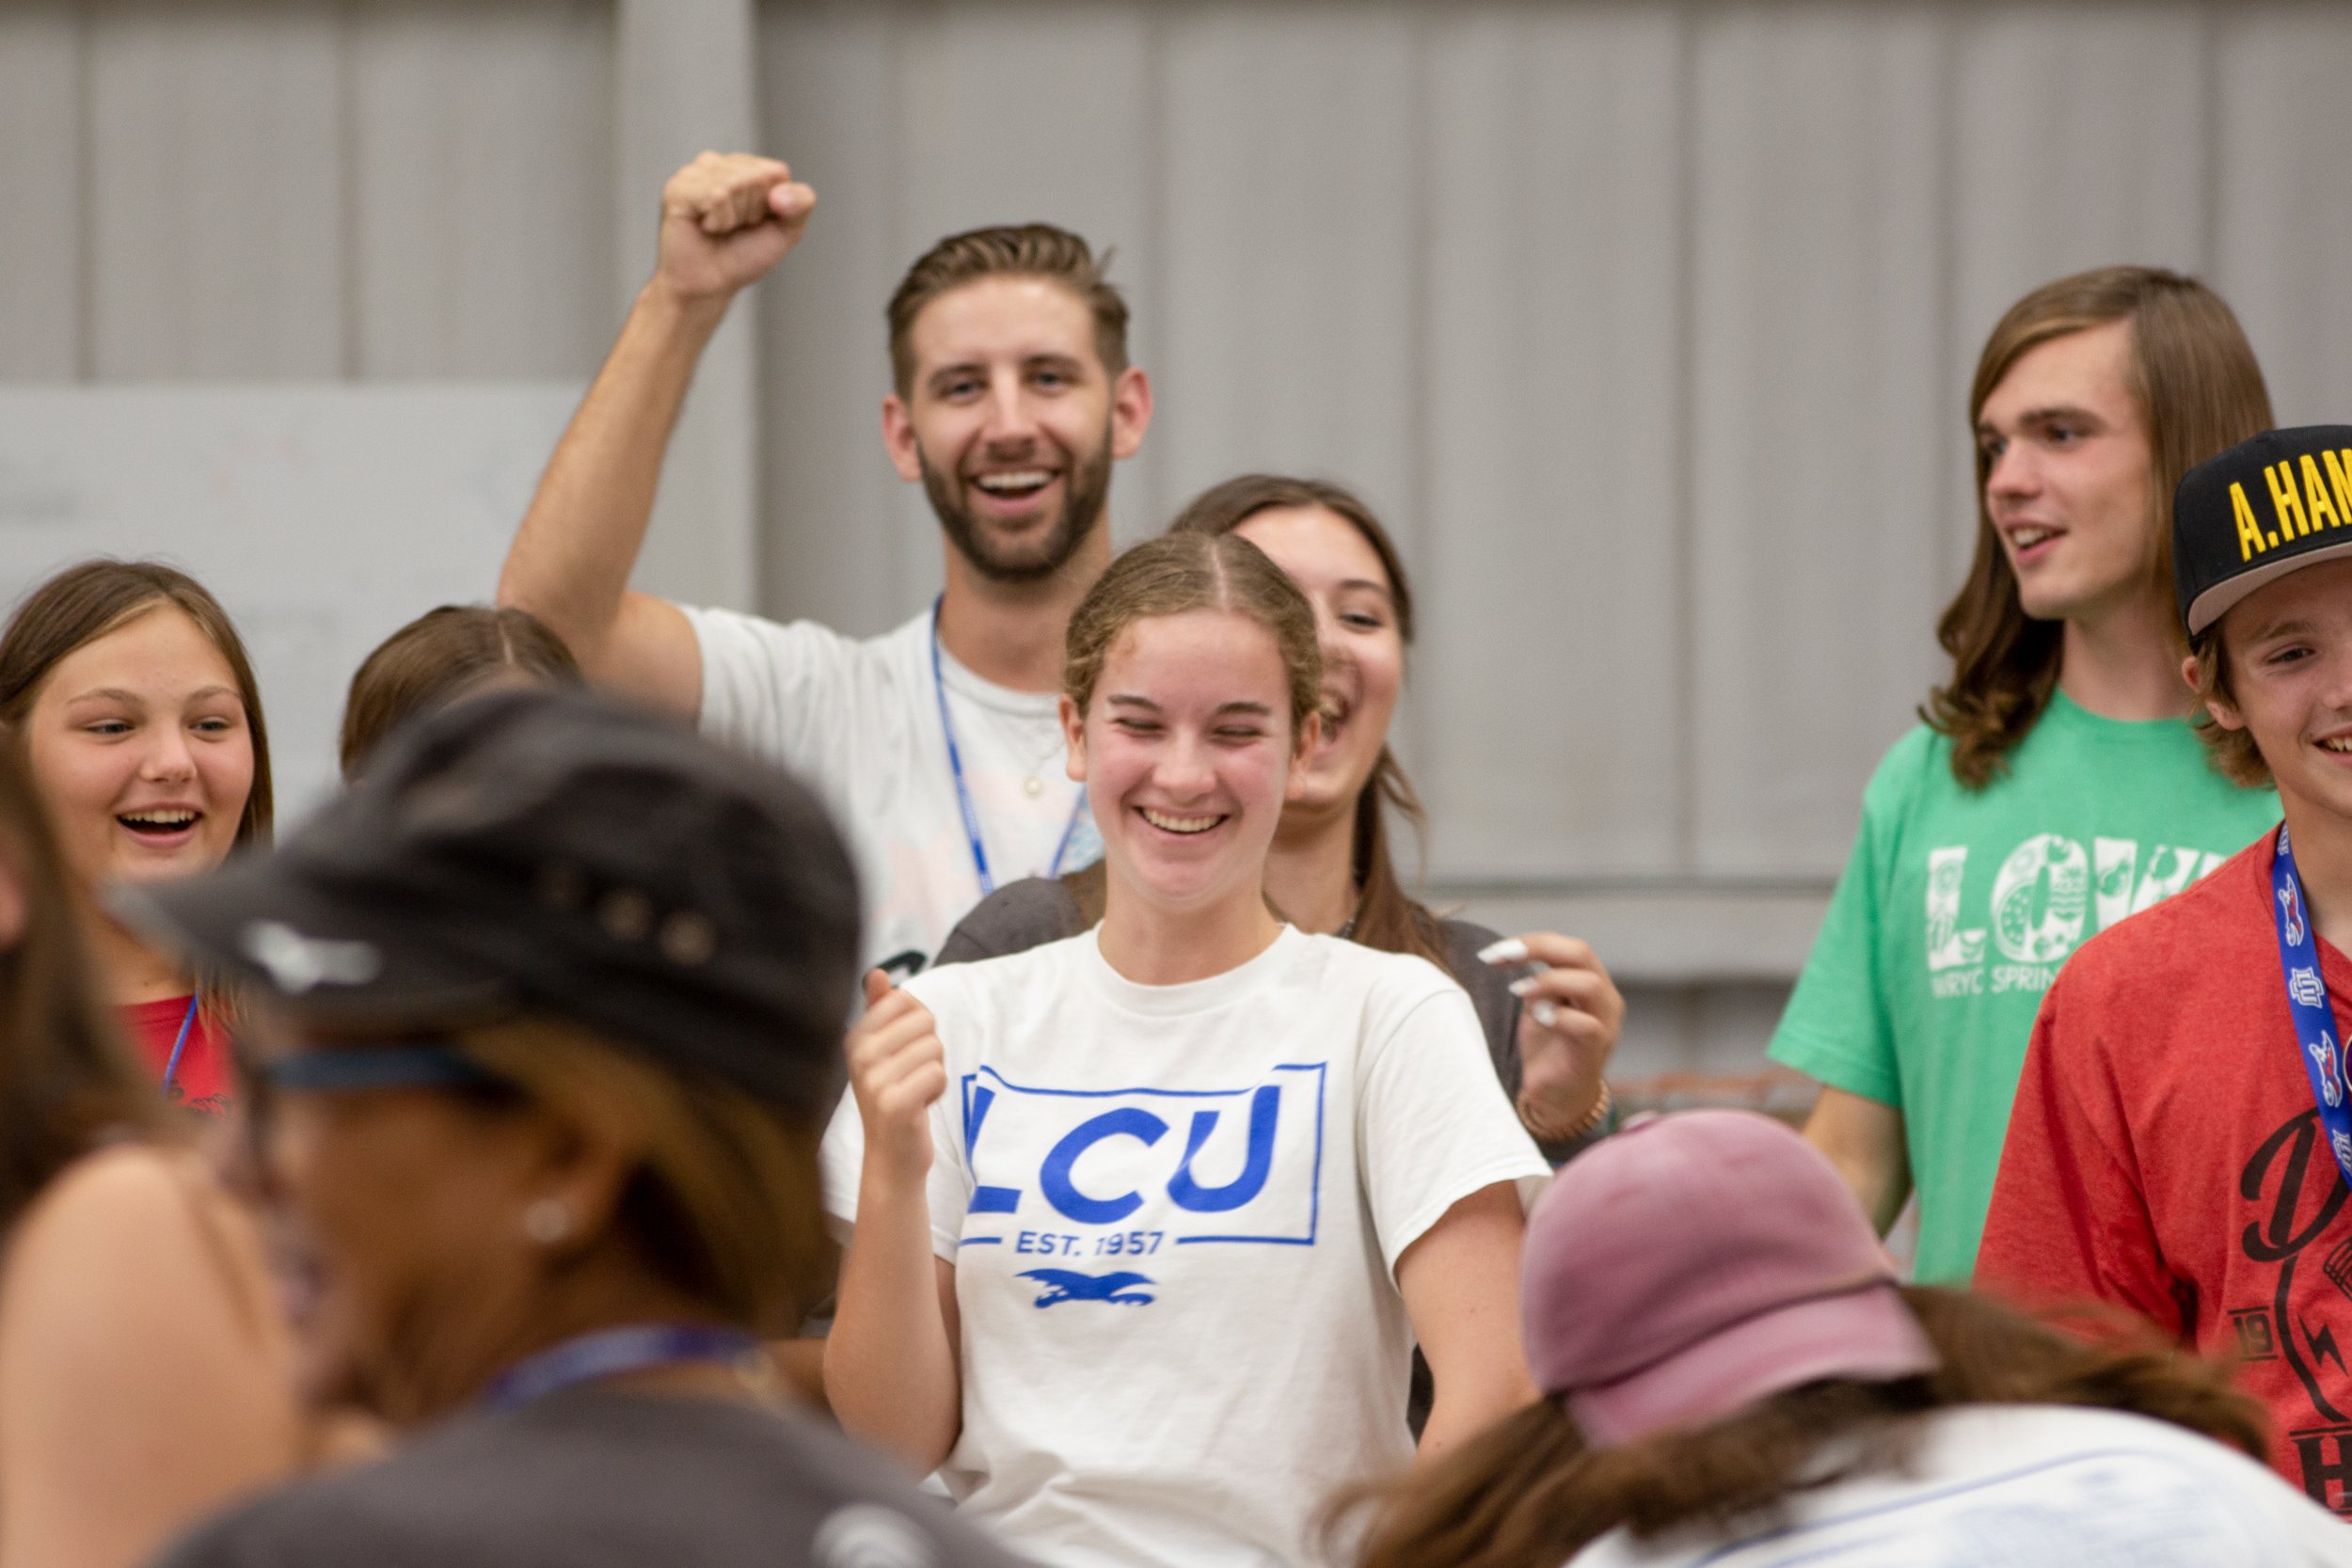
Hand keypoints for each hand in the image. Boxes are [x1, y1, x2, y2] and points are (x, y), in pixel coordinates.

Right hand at [652, 152, 815, 305]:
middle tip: (734, 228)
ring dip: (733, 218)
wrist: (710, 285)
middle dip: (752, 212)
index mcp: (747, 167)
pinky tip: (705, 227)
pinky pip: (716, 195)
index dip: (773, 206)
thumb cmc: (743, 256)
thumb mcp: (786, 230)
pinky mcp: (678, 187)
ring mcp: (696, 172)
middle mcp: (720, 164)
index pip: (776, 172)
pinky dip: (718, 221)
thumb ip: (801, 203)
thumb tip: (779, 193)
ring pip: (735, 184)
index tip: (755, 222)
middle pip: (757, 176)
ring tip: (719, 228)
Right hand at [844, 970, 945, 1182]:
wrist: (891, 1156)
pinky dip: (938, 1091)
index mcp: (855, 1037)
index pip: (906, 999)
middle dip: (931, 1049)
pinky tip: (920, 1108)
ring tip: (914, 1092)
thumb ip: (880, 1010)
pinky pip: (938, 1074)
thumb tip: (877, 972)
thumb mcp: (882, 1052)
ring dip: (935, 1072)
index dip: (920, 1024)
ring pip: (935, 1048)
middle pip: (925, 1021)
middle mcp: (859, 1056)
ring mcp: (874, 1081)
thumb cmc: (892, 1097)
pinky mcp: (894, 1104)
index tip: (905, 1052)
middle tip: (911, 1077)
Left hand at [1479, 933, 1622, 1138]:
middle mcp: (1604, 997)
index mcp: (1591, 981)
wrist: (1556, 1095)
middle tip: (1501, 956)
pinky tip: (1538, 1017)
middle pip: (1581, 953)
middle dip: (1538, 948)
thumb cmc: (1548, 1047)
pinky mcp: (1597, 1049)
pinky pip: (1587, 1025)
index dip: (1532, 941)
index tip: (1495, 951)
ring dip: (1547, 981)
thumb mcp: (1538, 1004)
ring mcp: (1606, 1022)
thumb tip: (1513, 953)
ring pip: (1589, 983)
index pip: (1569, 946)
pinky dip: (1559, 1016)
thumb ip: (1536, 981)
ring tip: (1518, 990)